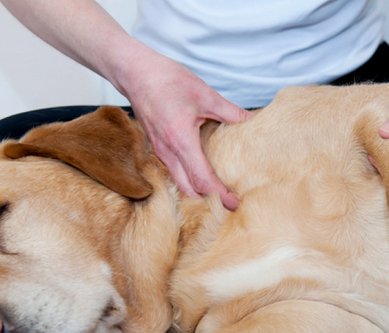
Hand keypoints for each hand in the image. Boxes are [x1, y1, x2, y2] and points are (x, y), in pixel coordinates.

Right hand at [120, 50, 252, 209]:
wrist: (135, 72)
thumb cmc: (166, 80)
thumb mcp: (205, 94)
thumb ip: (231, 112)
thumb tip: (253, 120)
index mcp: (181, 141)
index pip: (202, 180)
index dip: (220, 196)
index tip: (234, 204)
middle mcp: (168, 152)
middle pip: (190, 190)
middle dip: (210, 200)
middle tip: (232, 202)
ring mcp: (161, 152)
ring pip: (180, 184)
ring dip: (200, 192)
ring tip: (220, 192)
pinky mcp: (158, 148)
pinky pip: (175, 173)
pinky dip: (190, 180)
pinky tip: (204, 174)